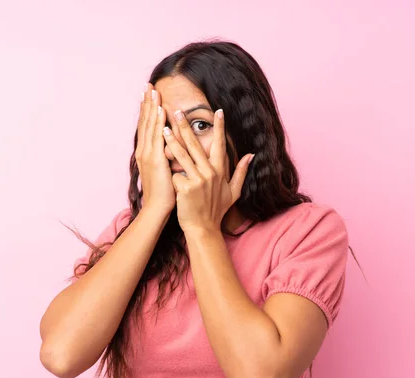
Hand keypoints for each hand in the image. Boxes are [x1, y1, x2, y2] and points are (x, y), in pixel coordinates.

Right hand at [136, 84, 174, 215]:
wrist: (157, 208)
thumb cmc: (163, 192)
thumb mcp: (162, 170)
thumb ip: (164, 157)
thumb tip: (170, 148)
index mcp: (146, 153)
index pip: (146, 126)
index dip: (147, 110)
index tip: (148, 94)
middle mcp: (144, 150)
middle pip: (145, 121)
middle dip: (146, 102)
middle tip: (147, 85)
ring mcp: (148, 154)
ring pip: (149, 125)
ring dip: (151, 107)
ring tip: (153, 90)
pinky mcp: (155, 159)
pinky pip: (157, 136)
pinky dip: (158, 122)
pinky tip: (160, 109)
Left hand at [162, 109, 253, 232]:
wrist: (203, 228)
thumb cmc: (216, 210)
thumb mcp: (233, 192)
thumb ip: (242, 172)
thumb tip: (251, 155)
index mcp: (220, 171)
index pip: (220, 144)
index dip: (219, 128)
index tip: (218, 111)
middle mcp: (210, 173)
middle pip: (196, 145)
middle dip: (186, 127)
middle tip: (177, 112)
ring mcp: (199, 180)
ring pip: (182, 155)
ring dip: (172, 141)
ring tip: (163, 128)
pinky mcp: (187, 188)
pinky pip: (176, 175)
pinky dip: (171, 176)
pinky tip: (166, 179)